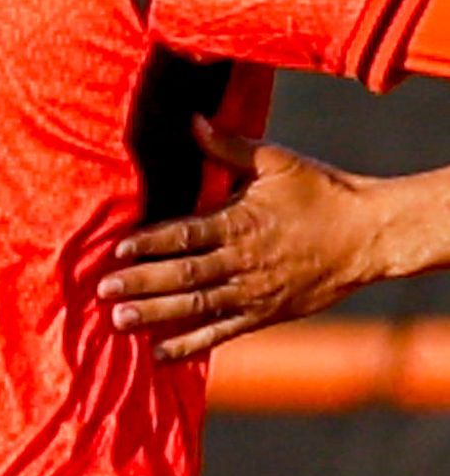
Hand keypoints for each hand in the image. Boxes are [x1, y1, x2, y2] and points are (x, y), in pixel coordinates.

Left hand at [103, 120, 424, 356]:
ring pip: (197, 307)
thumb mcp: (277, 163)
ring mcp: (253, 292)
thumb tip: (192, 120)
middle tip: (103, 291)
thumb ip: (228, 147)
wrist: (372, 234)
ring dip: (156, 315)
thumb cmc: (323, 193)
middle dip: (142, 283)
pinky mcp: (265, 314)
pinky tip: (158, 355)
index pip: (186, 234)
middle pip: (184, 275)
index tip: (118, 249)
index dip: (151, 242)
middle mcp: (242, 261)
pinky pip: (221, 333)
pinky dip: (189, 345)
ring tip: (118, 321)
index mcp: (240, 223)